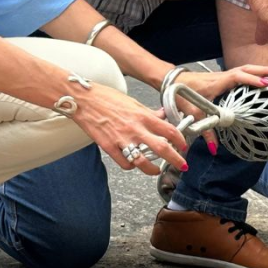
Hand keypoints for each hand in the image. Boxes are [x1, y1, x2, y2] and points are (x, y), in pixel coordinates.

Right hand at [69, 84, 188, 174]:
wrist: (84, 100)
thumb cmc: (106, 98)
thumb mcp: (132, 102)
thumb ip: (148, 112)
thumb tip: (162, 115)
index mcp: (143, 115)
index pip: (169, 130)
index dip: (180, 140)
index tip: (183, 145)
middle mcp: (135, 128)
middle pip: (162, 148)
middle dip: (175, 159)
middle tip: (181, 165)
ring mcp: (122, 139)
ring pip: (143, 162)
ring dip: (153, 169)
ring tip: (156, 170)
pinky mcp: (109, 147)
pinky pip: (125, 163)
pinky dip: (131, 166)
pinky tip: (133, 163)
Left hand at [171, 64, 267, 150]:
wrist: (172, 81)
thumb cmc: (182, 94)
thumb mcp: (193, 114)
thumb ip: (205, 132)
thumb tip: (214, 149)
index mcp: (217, 83)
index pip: (237, 78)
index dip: (251, 80)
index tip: (265, 85)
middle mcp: (223, 76)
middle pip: (246, 69)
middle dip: (264, 70)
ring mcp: (224, 75)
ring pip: (246, 69)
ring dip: (262, 70)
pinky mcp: (224, 77)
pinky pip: (243, 73)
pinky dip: (254, 73)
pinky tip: (263, 77)